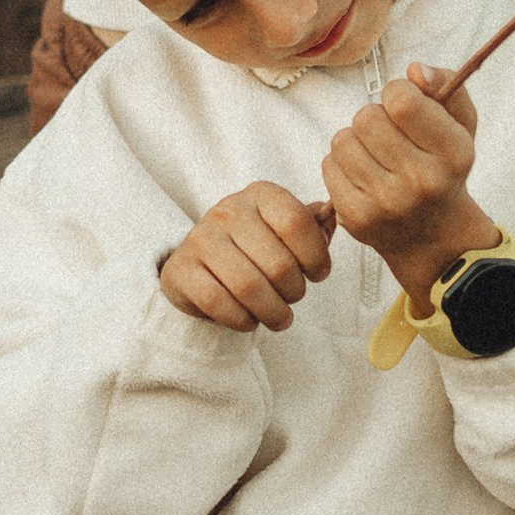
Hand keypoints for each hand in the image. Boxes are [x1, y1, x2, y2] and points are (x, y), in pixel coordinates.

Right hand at [161, 182, 335, 332]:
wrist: (201, 265)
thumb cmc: (255, 248)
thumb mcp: (285, 232)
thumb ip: (313, 227)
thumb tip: (333, 215)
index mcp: (260, 194)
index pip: (297, 223)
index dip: (316, 256)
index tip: (317, 274)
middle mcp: (227, 210)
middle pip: (278, 263)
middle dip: (295, 291)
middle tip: (293, 298)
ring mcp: (200, 239)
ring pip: (249, 287)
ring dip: (273, 312)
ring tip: (280, 318)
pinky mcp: (180, 270)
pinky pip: (217, 303)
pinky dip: (241, 320)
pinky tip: (249, 320)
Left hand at [324, 64, 496, 306]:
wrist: (432, 234)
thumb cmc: (443, 168)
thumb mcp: (461, 125)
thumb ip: (447, 85)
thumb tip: (415, 70)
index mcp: (453, 154)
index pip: (402, 101)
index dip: (397, 92)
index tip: (404, 106)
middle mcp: (422, 182)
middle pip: (366, 117)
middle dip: (374, 117)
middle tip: (389, 135)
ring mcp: (387, 203)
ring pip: (343, 140)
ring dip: (355, 140)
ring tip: (376, 156)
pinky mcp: (357, 218)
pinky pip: (329, 165)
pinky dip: (341, 165)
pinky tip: (363, 176)